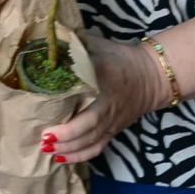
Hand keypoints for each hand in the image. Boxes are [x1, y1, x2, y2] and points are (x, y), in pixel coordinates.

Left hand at [42, 35, 167, 163]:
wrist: (152, 75)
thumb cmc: (119, 57)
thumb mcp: (97, 45)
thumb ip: (74, 43)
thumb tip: (46, 36)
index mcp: (106, 83)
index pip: (89, 105)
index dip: (70, 122)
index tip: (49, 127)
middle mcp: (109, 107)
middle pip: (88, 130)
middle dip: (65, 138)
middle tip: (42, 139)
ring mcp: (113, 122)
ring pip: (91, 142)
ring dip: (69, 149)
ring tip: (46, 149)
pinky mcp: (114, 130)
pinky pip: (98, 148)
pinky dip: (80, 155)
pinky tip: (61, 157)